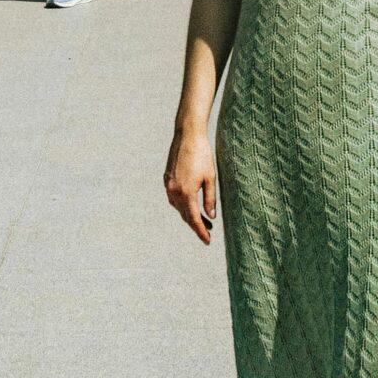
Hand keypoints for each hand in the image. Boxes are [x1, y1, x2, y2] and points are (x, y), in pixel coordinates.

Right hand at [164, 124, 216, 244]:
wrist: (188, 135)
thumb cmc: (202, 155)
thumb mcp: (210, 178)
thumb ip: (210, 199)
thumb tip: (211, 217)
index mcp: (186, 193)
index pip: (194, 219)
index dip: (201, 232)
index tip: (208, 241)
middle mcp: (174, 191)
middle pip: (185, 215)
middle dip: (196, 225)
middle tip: (209, 231)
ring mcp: (168, 185)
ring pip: (178, 207)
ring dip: (189, 215)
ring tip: (202, 219)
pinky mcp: (166, 178)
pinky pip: (173, 198)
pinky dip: (182, 205)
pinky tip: (190, 204)